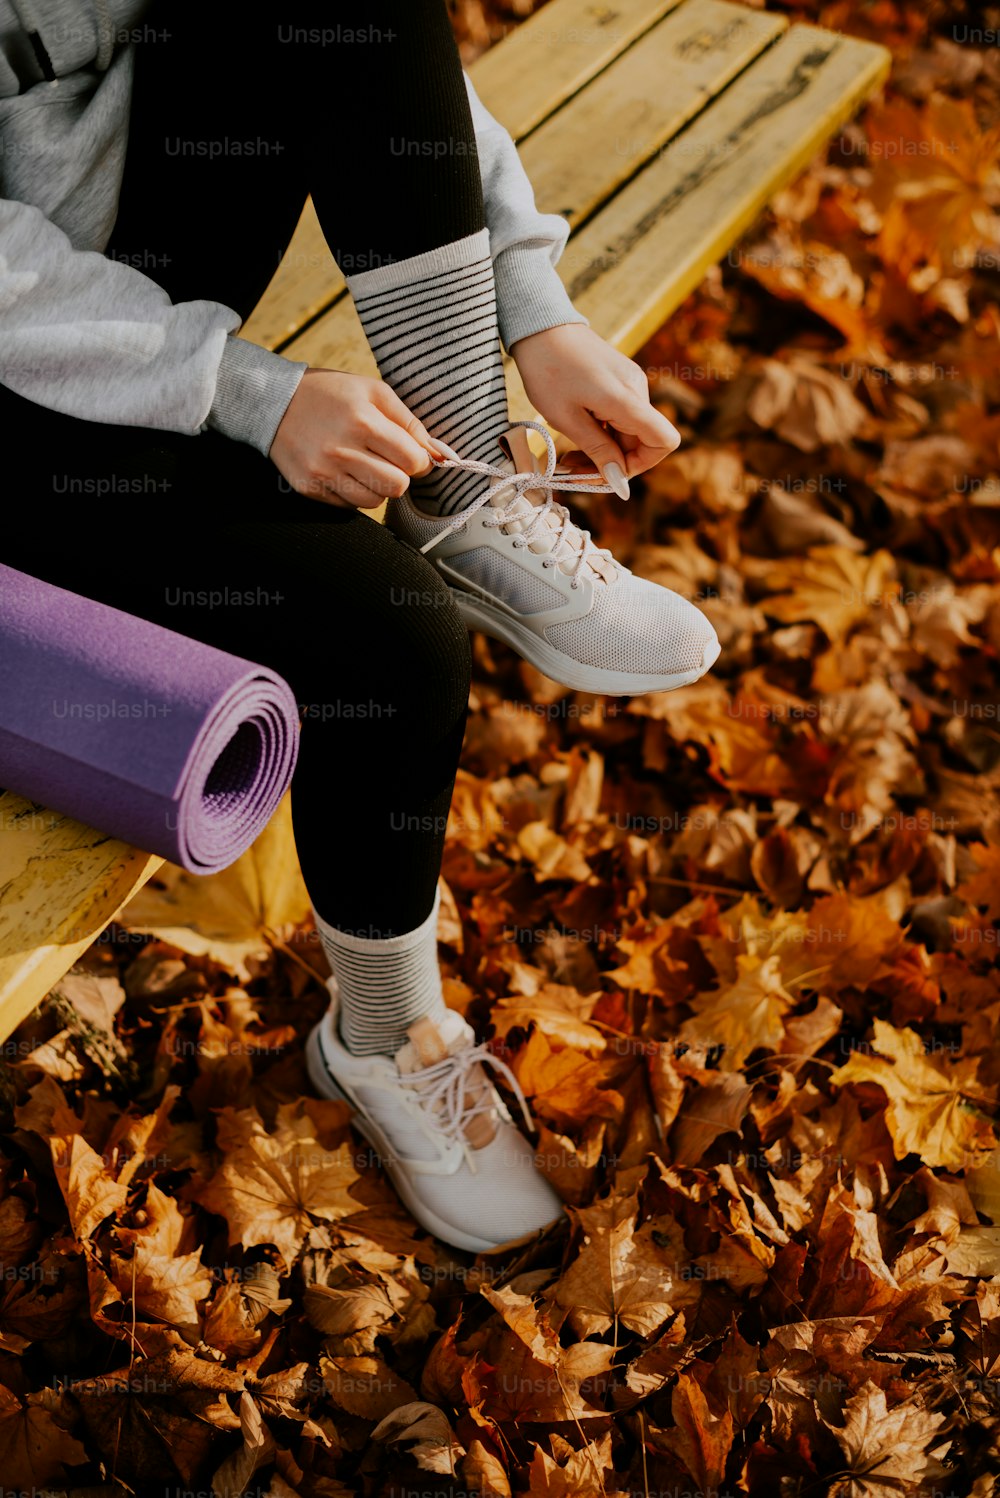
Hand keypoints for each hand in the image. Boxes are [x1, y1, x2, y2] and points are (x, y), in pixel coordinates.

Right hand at [270, 369, 437, 507]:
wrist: (274, 402)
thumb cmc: (330, 394)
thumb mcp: (373, 391)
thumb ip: (409, 421)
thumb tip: (438, 453)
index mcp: (363, 421)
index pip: (413, 461)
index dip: (419, 461)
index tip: (411, 455)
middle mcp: (342, 450)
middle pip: (397, 487)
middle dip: (400, 476)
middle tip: (388, 462)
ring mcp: (324, 473)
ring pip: (375, 502)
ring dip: (377, 487)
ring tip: (364, 465)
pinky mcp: (310, 488)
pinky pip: (349, 506)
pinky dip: (353, 492)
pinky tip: (343, 471)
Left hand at [510, 324, 679, 497]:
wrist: (540, 326)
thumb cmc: (549, 370)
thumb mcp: (567, 418)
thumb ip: (597, 449)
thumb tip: (617, 479)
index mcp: (627, 400)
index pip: (664, 441)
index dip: (641, 465)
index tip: (607, 471)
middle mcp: (637, 390)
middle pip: (641, 441)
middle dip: (610, 462)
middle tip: (573, 470)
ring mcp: (630, 383)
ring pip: (628, 431)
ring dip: (602, 449)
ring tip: (569, 455)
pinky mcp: (620, 379)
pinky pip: (620, 416)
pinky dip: (601, 431)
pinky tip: (575, 430)